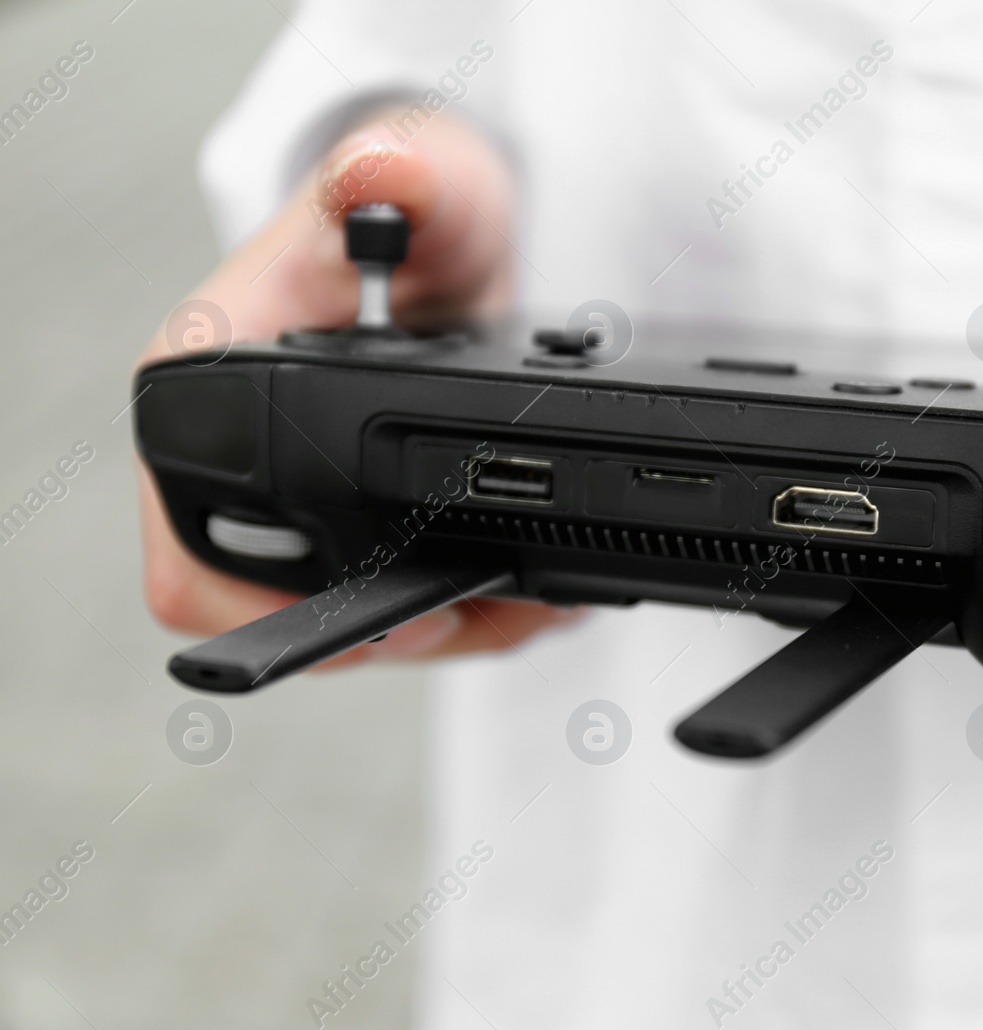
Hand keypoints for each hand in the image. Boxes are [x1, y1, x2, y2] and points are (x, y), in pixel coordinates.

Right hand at [139, 112, 570, 664]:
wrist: (463, 247)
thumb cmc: (424, 219)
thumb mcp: (438, 189)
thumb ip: (415, 177)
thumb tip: (383, 172)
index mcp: (210, 379)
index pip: (187, 544)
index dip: (265, 604)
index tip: (384, 607)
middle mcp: (234, 452)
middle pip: (260, 610)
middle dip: (376, 630)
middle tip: (480, 612)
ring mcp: (290, 499)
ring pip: (329, 622)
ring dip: (432, 627)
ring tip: (519, 604)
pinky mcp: (350, 522)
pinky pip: (383, 605)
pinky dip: (459, 611)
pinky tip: (521, 592)